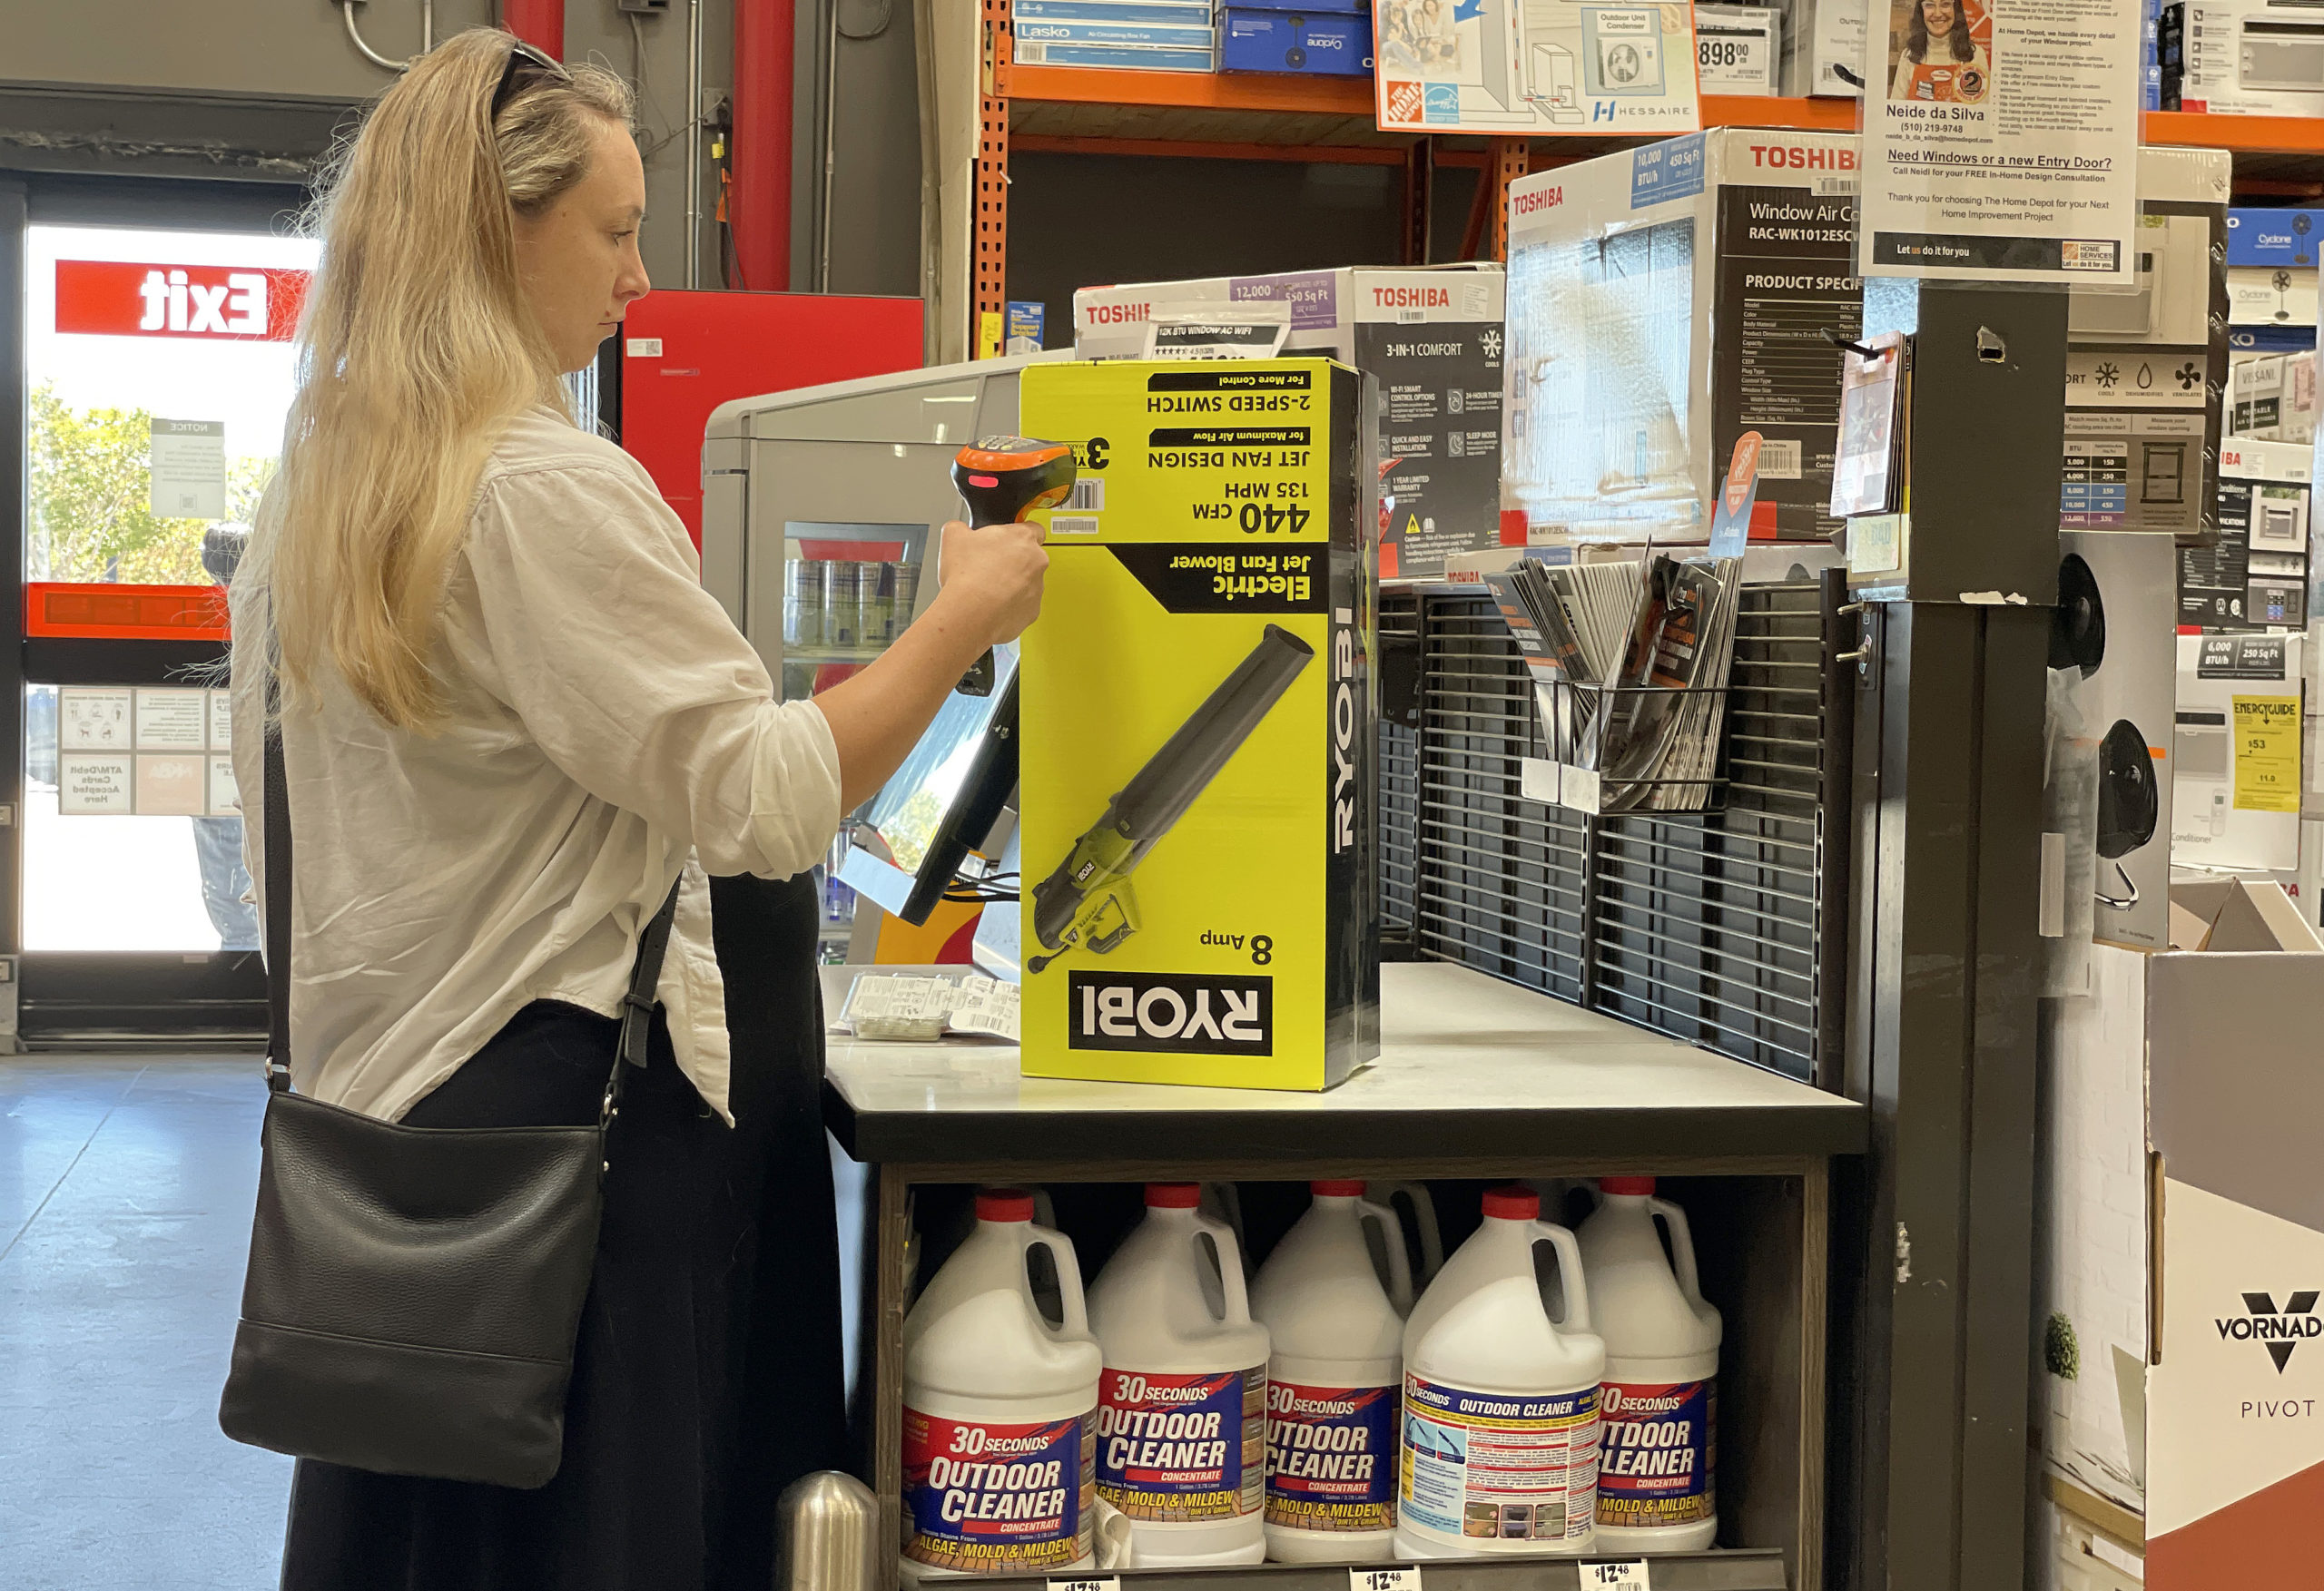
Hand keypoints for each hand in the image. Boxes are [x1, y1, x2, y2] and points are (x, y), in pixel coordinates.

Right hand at [935, 518, 1048, 646]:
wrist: (970, 614)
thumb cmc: (966, 576)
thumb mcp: (953, 535)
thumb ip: (961, 527)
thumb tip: (959, 530)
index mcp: (1023, 537)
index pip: (1033, 527)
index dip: (1016, 533)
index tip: (1004, 541)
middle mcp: (1037, 561)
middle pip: (1030, 556)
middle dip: (1012, 560)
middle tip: (988, 566)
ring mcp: (1037, 588)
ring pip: (1028, 582)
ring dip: (1012, 583)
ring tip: (986, 588)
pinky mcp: (1033, 611)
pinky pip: (1024, 605)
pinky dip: (1011, 605)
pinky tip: (991, 604)